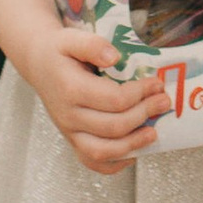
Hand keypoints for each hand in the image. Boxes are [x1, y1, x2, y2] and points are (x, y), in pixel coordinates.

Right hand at [28, 17, 171, 174]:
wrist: (39, 65)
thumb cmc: (58, 52)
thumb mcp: (71, 38)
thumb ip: (92, 45)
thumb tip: (114, 57)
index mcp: (70, 89)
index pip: (113, 100)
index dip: (140, 94)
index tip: (156, 83)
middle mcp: (68, 115)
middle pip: (112, 127)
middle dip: (144, 115)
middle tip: (163, 102)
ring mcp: (69, 131)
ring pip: (101, 151)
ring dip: (132, 145)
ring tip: (154, 133)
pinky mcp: (72, 140)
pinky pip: (91, 161)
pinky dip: (113, 164)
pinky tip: (133, 153)